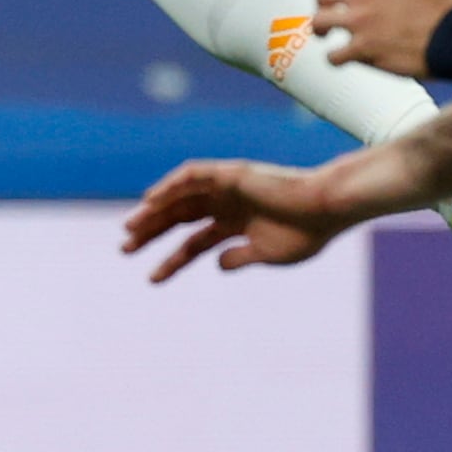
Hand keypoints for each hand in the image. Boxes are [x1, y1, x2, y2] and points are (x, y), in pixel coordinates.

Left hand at [122, 158, 352, 281]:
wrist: (327, 209)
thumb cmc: (306, 232)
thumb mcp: (267, 254)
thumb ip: (239, 258)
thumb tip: (215, 264)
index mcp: (235, 225)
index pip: (194, 244)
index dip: (172, 261)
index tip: (151, 279)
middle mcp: (226, 205)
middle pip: (178, 218)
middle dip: (151, 233)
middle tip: (124, 249)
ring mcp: (226, 188)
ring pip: (179, 198)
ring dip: (153, 211)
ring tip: (130, 229)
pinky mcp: (230, 173)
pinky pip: (192, 176)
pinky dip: (170, 185)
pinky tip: (151, 200)